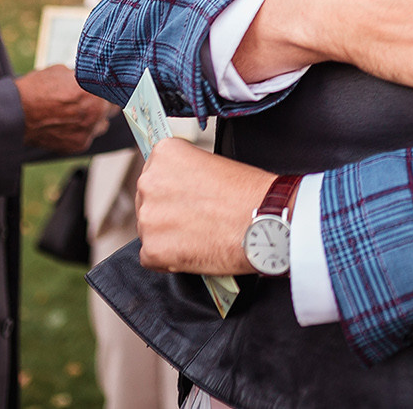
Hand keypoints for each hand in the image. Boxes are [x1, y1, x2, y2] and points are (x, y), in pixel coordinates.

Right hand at [15, 64, 115, 152]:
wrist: (15, 114)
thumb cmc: (36, 90)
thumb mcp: (62, 71)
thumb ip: (82, 76)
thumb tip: (91, 77)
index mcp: (93, 91)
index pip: (115, 90)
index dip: (110, 89)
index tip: (106, 88)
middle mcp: (94, 112)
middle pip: (112, 108)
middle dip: (103, 104)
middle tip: (89, 100)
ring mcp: (88, 131)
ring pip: (102, 125)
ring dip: (95, 119)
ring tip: (77, 113)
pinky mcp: (78, 145)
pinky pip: (88, 136)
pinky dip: (82, 131)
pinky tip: (68, 124)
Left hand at [136, 137, 268, 274]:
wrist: (265, 221)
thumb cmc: (249, 192)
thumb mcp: (213, 163)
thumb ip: (185, 172)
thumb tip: (177, 190)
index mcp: (164, 154)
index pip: (156, 171)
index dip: (176, 187)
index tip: (191, 195)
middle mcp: (148, 182)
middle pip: (149, 200)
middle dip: (168, 210)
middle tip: (197, 217)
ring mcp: (147, 218)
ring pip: (151, 229)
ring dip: (169, 234)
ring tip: (201, 234)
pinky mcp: (152, 250)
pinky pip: (152, 256)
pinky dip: (170, 258)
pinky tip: (195, 250)